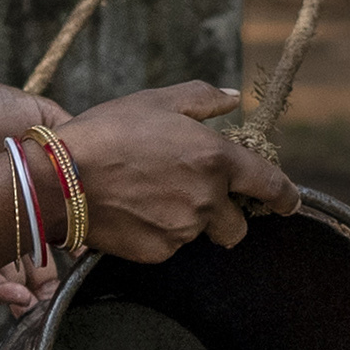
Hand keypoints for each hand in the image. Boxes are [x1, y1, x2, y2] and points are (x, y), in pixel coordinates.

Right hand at [49, 81, 294, 258]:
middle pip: (237, 225)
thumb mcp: (156, 101)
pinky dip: (159, 233)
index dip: (284, 197)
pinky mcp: (160, 252)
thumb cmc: (108, 132)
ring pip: (200, 234)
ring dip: (187, 221)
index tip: (289, 203)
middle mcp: (207, 199)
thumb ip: (202, 99)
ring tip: (150, 197)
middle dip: (224, 216)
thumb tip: (233, 97)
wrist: (60, 178)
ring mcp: (184, 229)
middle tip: (193, 197)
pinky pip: (171, 247)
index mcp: (215, 158)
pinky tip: (134, 212)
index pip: (269, 185)